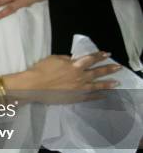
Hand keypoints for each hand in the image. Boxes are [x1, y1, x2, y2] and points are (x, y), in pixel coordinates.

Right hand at [3, 52, 120, 103]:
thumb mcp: (54, 58)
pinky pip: (89, 97)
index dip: (99, 56)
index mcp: (75, 65)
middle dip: (109, 69)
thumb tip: (73, 61)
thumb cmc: (41, 69)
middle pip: (97, 72)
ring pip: (97, 85)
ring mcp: (79, 88)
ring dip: (107, 84)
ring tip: (117, 83)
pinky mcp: (75, 97)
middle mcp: (80, 76)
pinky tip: (104, 95)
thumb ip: (66, 59)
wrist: (33, 85)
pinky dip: (98, 96)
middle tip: (118, 67)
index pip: (91, 59)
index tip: (107, 54)